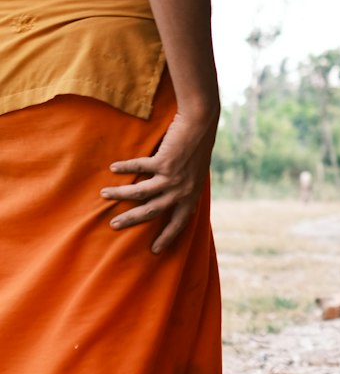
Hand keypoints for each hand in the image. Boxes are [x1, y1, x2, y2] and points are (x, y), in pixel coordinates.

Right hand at [101, 107, 216, 252]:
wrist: (201, 123)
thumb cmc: (198, 146)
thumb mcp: (196, 172)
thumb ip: (185, 186)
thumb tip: (172, 196)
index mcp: (191, 195)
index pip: (180, 221)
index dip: (168, 236)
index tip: (156, 250)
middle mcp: (182, 190)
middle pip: (152, 212)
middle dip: (132, 220)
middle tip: (114, 225)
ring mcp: (173, 177)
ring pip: (140, 193)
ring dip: (120, 194)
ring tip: (104, 194)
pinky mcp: (164, 162)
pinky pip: (139, 168)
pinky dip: (125, 167)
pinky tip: (113, 168)